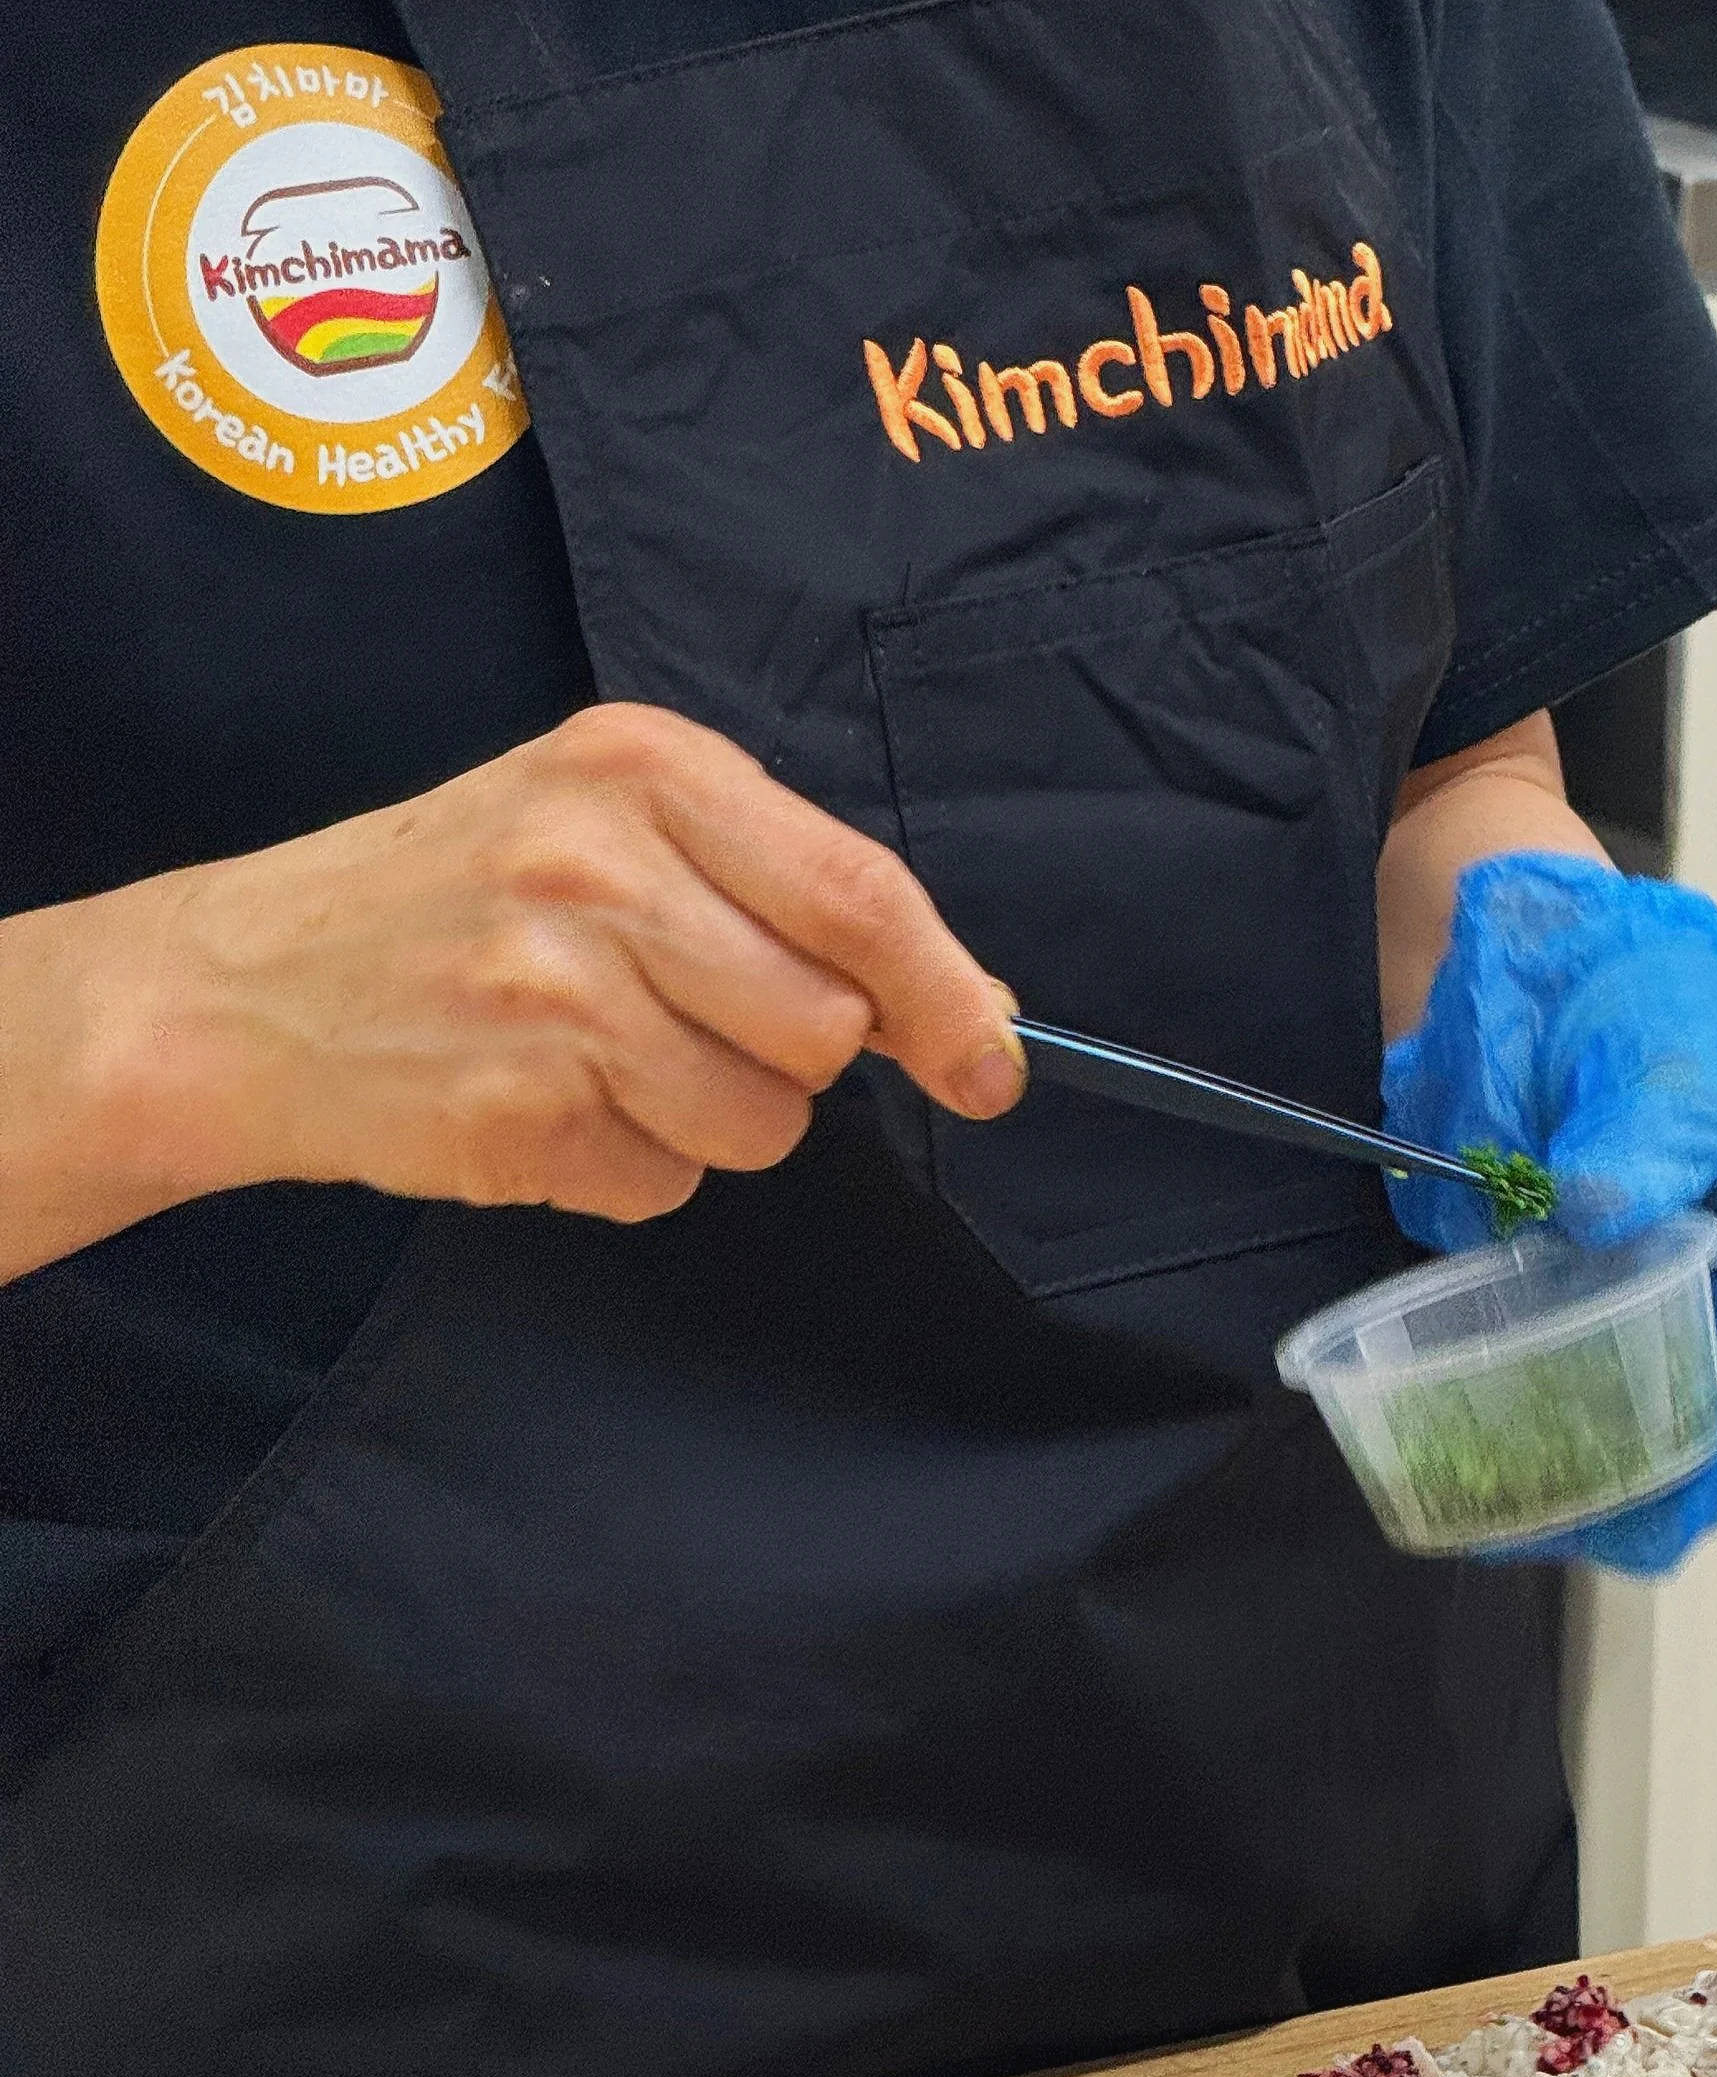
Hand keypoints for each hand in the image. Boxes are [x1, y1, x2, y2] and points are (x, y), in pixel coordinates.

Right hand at [27, 705, 1020, 1248]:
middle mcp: (597, 866)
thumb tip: (967, 1006)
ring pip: (762, 1124)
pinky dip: (624, 1165)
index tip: (993, 1060)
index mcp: (642, 768)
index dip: (949, 996)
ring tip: (598, 1058)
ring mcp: (550, 993)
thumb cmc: (451, 900)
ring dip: (707, 1119)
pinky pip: (664, 1182)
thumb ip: (783, 892)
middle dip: (788, 1058)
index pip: (861, 895)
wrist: (237, 988)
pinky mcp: (514, 1110)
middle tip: (684, 1021)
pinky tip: (540, 1103)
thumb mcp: (607, 827)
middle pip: (825, 1030)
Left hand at [1381, 853, 1716, 1573]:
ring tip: (1554, 1502)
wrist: (1563, 1029)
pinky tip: (1501, 1507)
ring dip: (1645, 1506)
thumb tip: (1605, 1205)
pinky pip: (1632, 1470)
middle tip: (1653, 1482)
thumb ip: (1650, 1133)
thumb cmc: (1665, 1031)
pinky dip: (1576, 1494)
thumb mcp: (1668, 1062)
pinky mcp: (1647, 1391)